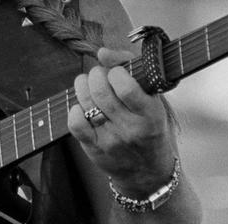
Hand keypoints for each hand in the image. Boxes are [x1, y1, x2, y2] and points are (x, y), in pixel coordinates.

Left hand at [67, 47, 176, 196]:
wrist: (148, 173)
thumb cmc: (150, 126)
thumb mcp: (153, 99)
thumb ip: (131, 70)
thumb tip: (102, 52)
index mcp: (151, 115)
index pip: (127, 87)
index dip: (116, 72)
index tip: (117, 72)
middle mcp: (131, 129)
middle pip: (101, 92)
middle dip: (96, 75)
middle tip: (100, 75)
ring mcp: (111, 140)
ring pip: (86, 103)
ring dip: (83, 86)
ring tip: (90, 85)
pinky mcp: (94, 149)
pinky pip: (74, 122)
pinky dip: (75, 108)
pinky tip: (84, 107)